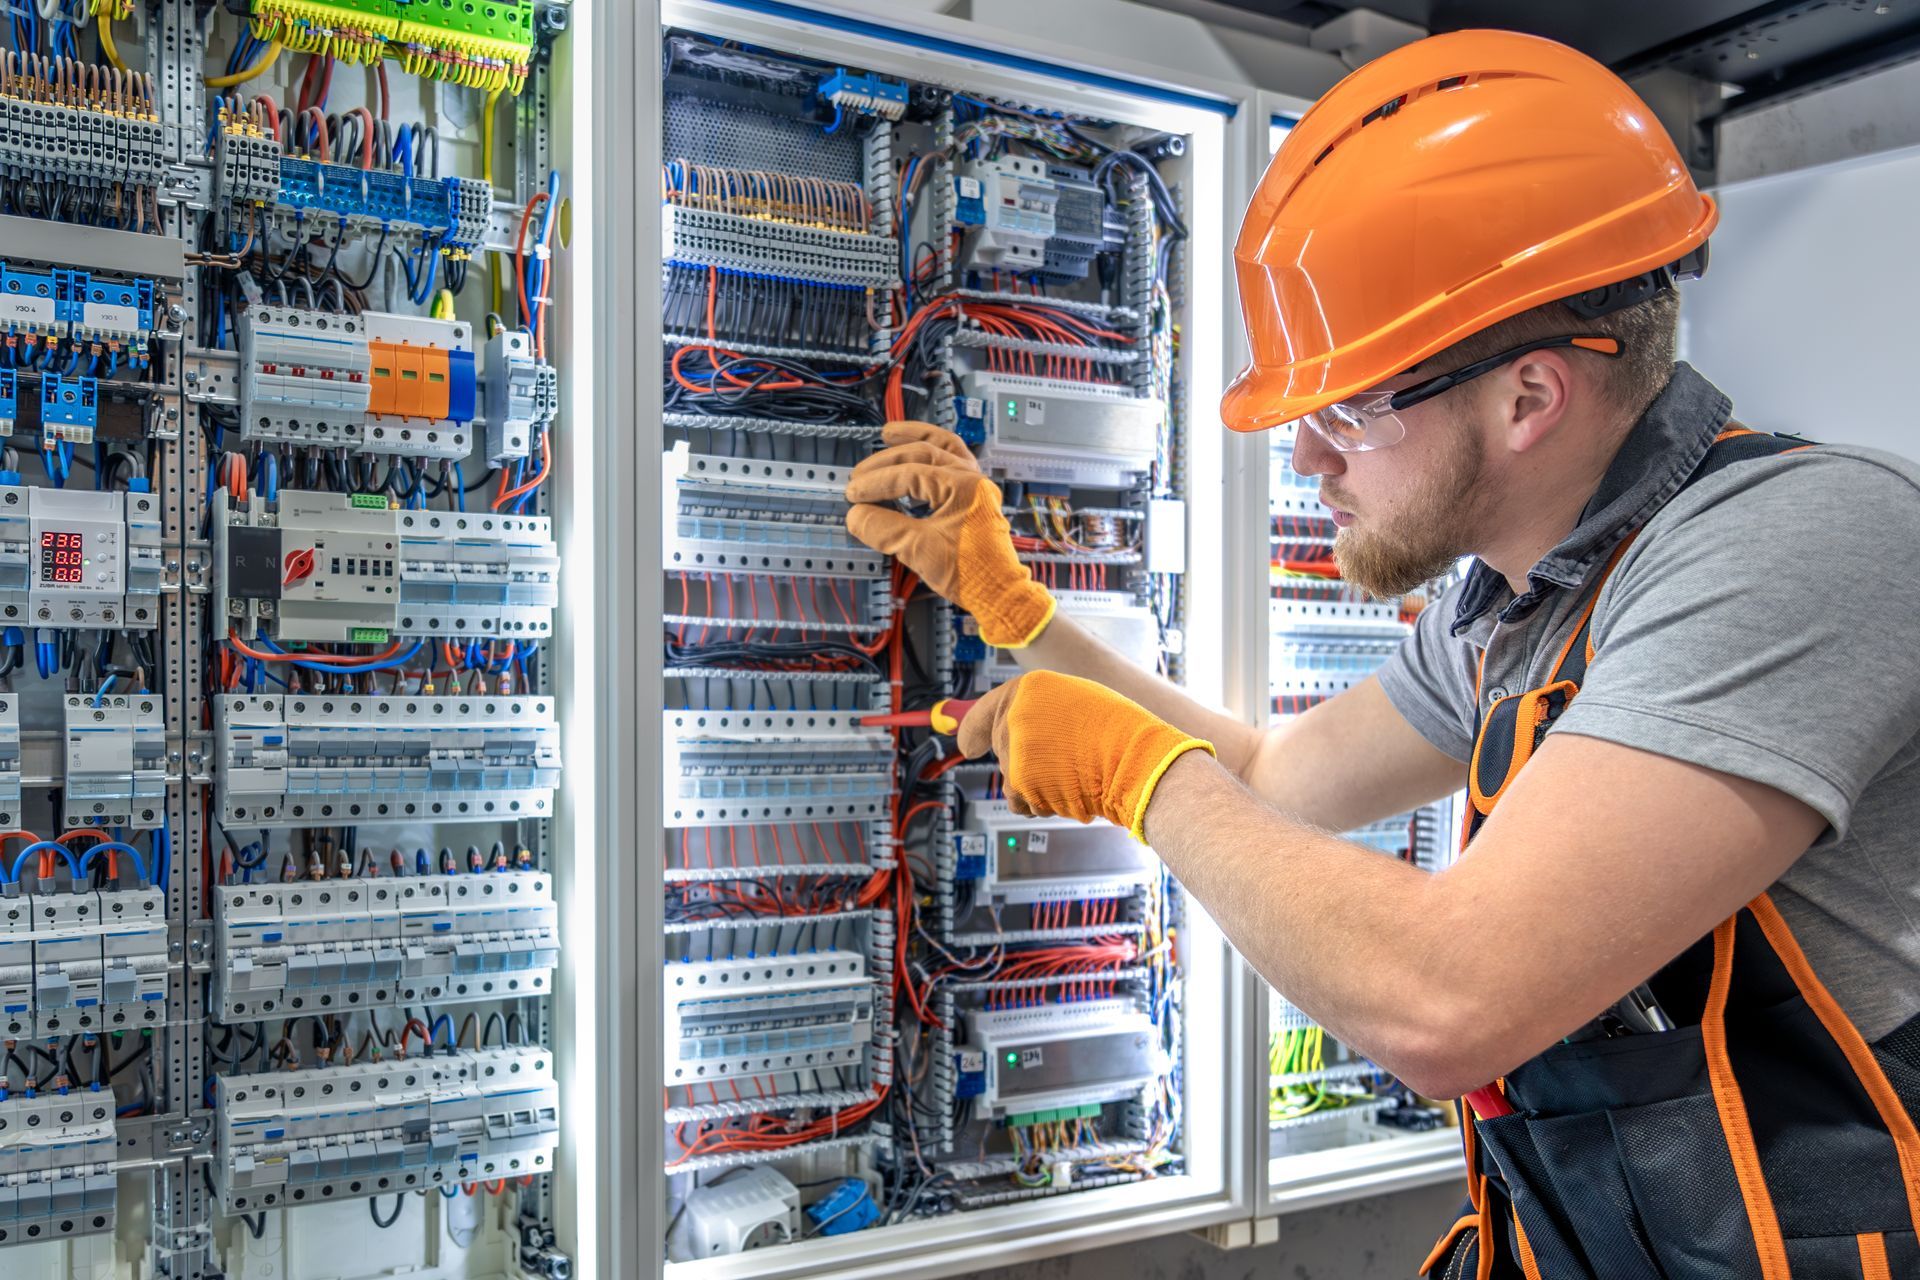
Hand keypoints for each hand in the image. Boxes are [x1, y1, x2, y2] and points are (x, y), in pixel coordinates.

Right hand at [844, 421, 1054, 647]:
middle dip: (886, 463)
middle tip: (859, 475)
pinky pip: (952, 463)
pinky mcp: (973, 497)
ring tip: (888, 434)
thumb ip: (884, 529)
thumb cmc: (970, 573)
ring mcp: (975, 486)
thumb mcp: (919, 550)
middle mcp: (972, 479)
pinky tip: (916, 452)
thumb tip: (856, 515)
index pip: (909, 475)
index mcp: (963, 487)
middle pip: (923, 454)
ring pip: (943, 448)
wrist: (999, 594)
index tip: (853, 495)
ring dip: (914, 439)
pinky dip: (932, 454)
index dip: (877, 483)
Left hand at [957, 671, 1214, 840]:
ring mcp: (1015, 747)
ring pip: (1010, 778)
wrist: (1137, 760)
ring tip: (1071, 772)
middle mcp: (1016, 713)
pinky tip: (1064, 791)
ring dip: (1034, 784)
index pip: (986, 709)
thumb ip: (1040, 711)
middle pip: (1001, 747)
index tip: (967, 745)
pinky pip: (1018, 800)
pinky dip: (1037, 804)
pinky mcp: (1020, 780)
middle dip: (1022, 761)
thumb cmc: (1118, 733)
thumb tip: (1011, 727)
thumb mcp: (1075, 702)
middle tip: (1060, 763)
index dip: (973, 729)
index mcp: (1029, 687)